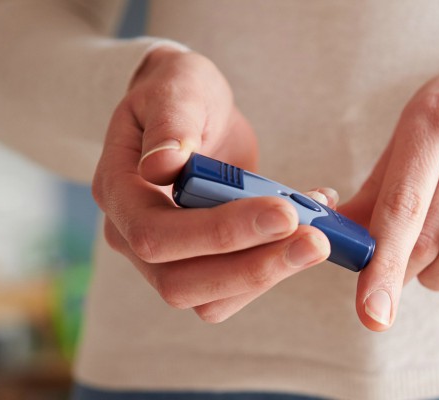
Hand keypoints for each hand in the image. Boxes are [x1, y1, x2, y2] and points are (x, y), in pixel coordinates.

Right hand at [92, 48, 333, 322]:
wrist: (191, 110)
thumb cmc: (181, 92)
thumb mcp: (179, 88)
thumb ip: (172, 123)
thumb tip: (161, 165)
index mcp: (118, 193)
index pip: (156, 234)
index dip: (219, 232)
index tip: (284, 213)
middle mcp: (132, 237)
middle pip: (180, 284)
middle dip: (254, 267)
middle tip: (316, 241)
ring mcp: (166, 258)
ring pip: (211, 299)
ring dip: (271, 273)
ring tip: (321, 234)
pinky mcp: (204, 263)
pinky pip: (237, 286)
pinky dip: (278, 264)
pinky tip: (315, 226)